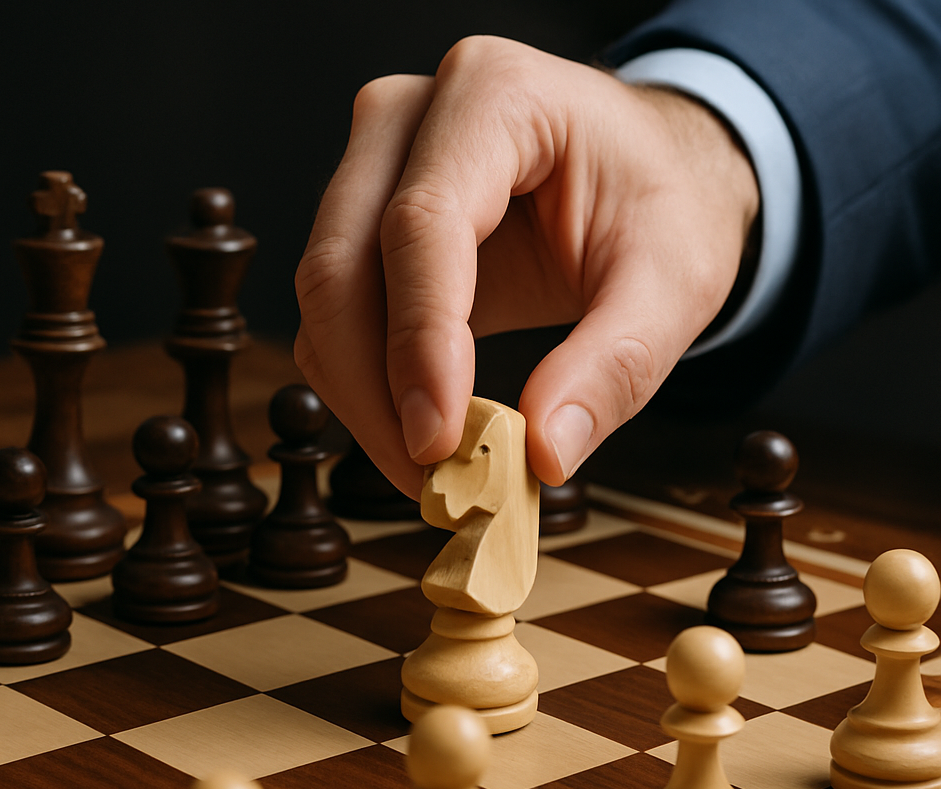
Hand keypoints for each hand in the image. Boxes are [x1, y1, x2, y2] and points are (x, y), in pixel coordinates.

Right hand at [294, 36, 758, 497]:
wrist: (646, 174)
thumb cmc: (663, 205)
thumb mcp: (675, 279)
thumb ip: (618, 364)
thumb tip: (544, 454)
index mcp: (495, 96)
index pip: (422, 224)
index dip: (419, 341)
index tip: (436, 442)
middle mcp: (410, 119)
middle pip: (341, 264)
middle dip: (375, 389)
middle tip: (431, 481)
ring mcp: (375, 169)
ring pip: (324, 299)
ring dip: (362, 398)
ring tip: (431, 470)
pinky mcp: (366, 224)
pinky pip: (336, 316)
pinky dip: (364, 386)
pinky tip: (418, 431)